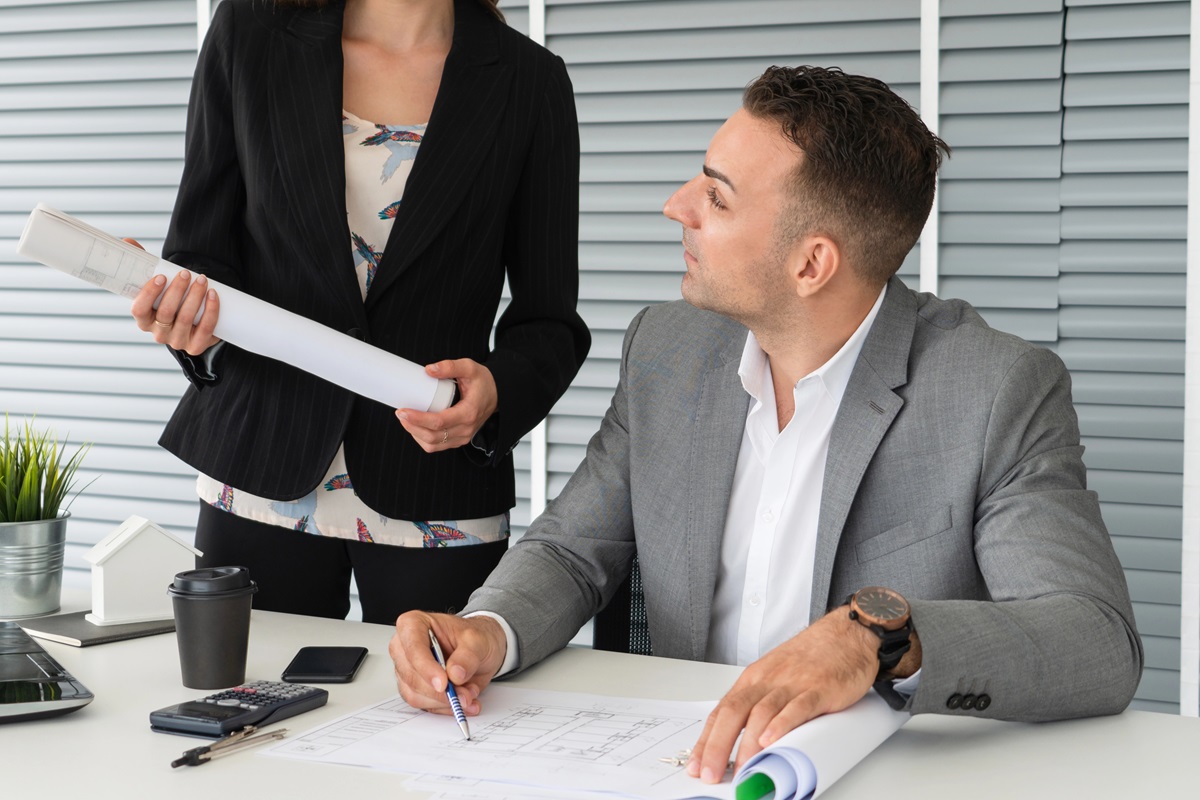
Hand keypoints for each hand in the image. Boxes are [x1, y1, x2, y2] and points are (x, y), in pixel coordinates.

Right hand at [126, 239, 220, 355]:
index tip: (161, 277)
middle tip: (186, 273)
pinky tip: (213, 295)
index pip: (139, 309)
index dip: (149, 293)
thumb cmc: (172, 297)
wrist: (195, 319)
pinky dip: (211, 311)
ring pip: (186, 319)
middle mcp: (158, 333)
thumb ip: (141, 263)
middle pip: (166, 312)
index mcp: (143, 319)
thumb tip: (128, 242)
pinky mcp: (196, 346)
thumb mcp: (156, 282)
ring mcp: (177, 341)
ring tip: (202, 279)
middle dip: (178, 290)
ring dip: (195, 297)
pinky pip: (205, 329)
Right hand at [390, 611, 507, 715]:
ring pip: (415, 694)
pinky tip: (462, 701)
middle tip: (464, 694)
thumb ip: (468, 656)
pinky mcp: (414, 689)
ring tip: (468, 694)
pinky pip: (424, 705)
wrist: (480, 651)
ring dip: (444, 701)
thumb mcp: (478, 641)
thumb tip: (455, 673)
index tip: (444, 683)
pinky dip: (445, 707)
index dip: (426, 667)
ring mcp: (407, 669)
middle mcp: (405, 647)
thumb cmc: (473, 638)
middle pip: (411, 675)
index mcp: (414, 624)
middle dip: (439, 691)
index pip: (413, 647)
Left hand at [395, 358, 497, 451]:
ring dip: (415, 434)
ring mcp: (463, 437)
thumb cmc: (483, 382)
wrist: (497, 394)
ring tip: (406, 420)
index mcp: (468, 413)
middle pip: (433, 436)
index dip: (417, 419)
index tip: (402, 411)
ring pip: (433, 444)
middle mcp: (466, 429)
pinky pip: (437, 445)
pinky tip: (416, 428)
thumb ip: (450, 366)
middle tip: (400, 413)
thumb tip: (428, 370)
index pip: (438, 422)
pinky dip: (423, 439)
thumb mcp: (469, 367)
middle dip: (412, 427)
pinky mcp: (459, 439)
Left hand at [687, 608, 879, 782]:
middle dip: (718, 746)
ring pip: (762, 714)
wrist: (845, 635)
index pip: (722, 712)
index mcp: (753, 679)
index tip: (696, 764)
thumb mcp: (775, 677)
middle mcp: (767, 680)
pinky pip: (797, 708)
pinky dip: (781, 725)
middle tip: (710, 773)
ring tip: (741, 770)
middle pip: (734, 713)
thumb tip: (739, 740)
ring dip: (748, 744)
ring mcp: (792, 684)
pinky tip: (771, 741)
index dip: (706, 740)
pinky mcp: (819, 690)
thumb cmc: (809, 658)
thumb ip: (758, 705)